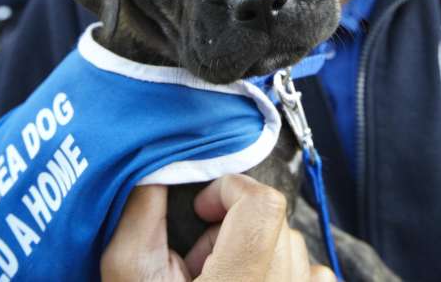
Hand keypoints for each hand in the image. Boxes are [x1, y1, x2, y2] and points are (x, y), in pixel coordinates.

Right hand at [101, 175, 334, 281]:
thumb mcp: (127, 275)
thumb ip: (141, 217)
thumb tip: (161, 170)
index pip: (263, 206)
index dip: (230, 190)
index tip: (202, 208)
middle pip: (276, 224)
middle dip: (234, 227)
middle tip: (199, 262)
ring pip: (296, 249)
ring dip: (259, 252)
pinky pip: (313, 278)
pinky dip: (284, 276)